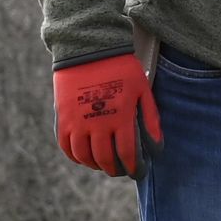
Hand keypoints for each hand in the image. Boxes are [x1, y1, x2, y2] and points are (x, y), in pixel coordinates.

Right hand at [53, 51, 162, 176]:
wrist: (89, 49)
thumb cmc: (121, 68)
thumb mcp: (142, 90)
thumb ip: (150, 119)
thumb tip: (157, 147)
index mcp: (120, 118)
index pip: (127, 154)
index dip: (133, 167)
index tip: (137, 171)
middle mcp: (97, 124)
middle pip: (105, 160)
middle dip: (115, 169)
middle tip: (121, 169)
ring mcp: (77, 122)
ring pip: (85, 157)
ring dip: (95, 165)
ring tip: (104, 164)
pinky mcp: (63, 118)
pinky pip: (66, 147)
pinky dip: (75, 157)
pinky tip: (85, 157)